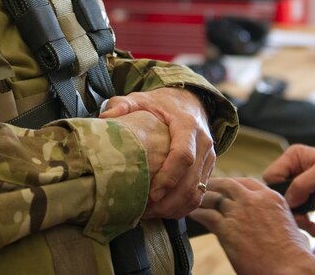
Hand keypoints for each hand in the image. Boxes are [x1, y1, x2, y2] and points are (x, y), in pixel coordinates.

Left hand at [99, 87, 214, 219]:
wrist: (190, 101)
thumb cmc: (162, 103)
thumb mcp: (142, 98)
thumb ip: (124, 105)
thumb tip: (106, 116)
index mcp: (188, 125)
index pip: (183, 155)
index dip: (169, 176)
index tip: (152, 193)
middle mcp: (203, 142)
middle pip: (191, 180)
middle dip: (169, 200)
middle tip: (145, 211)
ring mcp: (209, 158)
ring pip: (197, 191)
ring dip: (175, 208)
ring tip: (150, 214)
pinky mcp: (208, 169)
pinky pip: (199, 194)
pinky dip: (183, 208)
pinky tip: (163, 212)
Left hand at [189, 178, 314, 274]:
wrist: (290, 269)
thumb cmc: (295, 256)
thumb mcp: (294, 229)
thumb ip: (282, 220)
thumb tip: (281, 224)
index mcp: (271, 198)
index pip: (247, 182)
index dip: (234, 183)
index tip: (226, 186)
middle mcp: (253, 199)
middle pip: (228, 184)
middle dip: (215, 184)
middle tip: (205, 187)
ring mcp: (238, 212)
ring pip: (213, 196)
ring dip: (202, 198)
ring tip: (194, 199)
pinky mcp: (226, 228)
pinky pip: (206, 215)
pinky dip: (197, 213)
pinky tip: (192, 214)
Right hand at [262, 144, 314, 234]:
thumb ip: (302, 185)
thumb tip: (287, 201)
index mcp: (293, 157)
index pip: (272, 176)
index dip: (278, 192)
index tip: (291, 204)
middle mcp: (294, 168)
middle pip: (279, 192)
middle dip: (289, 208)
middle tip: (302, 221)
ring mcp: (303, 182)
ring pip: (289, 203)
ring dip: (299, 217)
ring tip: (310, 227)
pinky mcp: (311, 194)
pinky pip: (301, 208)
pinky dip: (306, 219)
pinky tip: (314, 228)